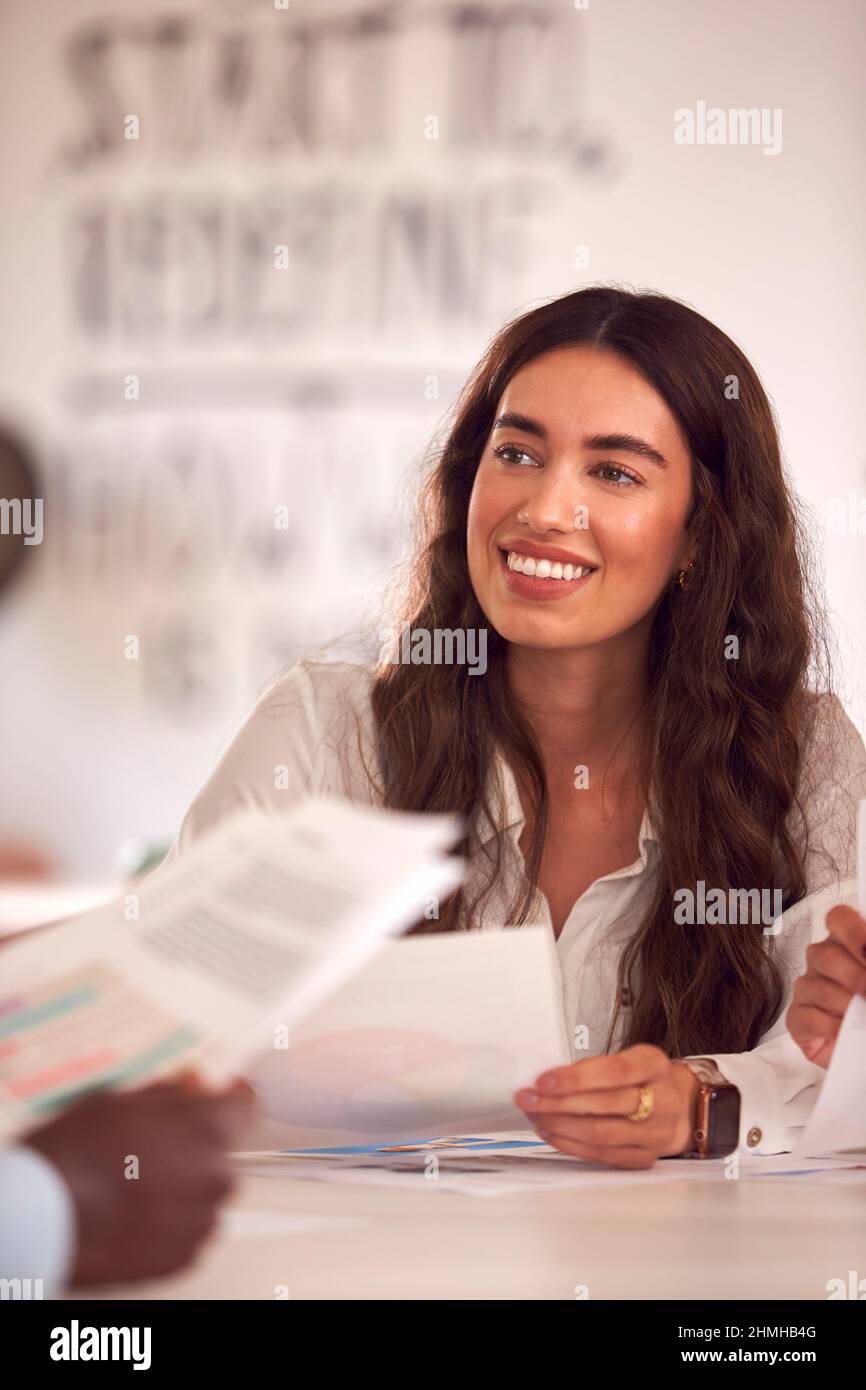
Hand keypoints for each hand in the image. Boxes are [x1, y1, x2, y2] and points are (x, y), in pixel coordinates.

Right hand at [25, 1074, 254, 1285]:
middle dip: (194, 1147)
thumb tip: (193, 1084)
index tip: (221, 1099)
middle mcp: (216, 1176)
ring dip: (182, 1187)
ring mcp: (202, 1221)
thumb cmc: (75, 1155)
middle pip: (221, 1153)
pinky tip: (134, 1212)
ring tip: (133, 1185)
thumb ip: (170, 1092)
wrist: (43, 1216)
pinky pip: (188, 1229)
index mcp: (208, 1129)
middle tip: (149, 1148)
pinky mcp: (184, 1257)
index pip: (244, 1106)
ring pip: (204, 1194)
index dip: (228, 1100)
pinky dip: (170, 1221)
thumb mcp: (120, 1100)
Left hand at [514, 1044, 699, 1168]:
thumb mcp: (628, 1058)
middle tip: (527, 1098)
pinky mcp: (644, 1158)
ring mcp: (655, 1134)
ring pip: (601, 1134)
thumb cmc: (642, 1078)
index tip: (543, 1080)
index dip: (577, 1077)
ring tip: (535, 1115)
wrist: (678, 1106)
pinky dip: (570, 1144)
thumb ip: (595, 1067)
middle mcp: (662, 1101)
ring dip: (559, 1125)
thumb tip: (548, 1080)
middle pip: (605, 1105)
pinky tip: (551, 1132)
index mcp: (655, 1066)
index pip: (615, 1072)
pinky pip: (601, 1155)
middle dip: (558, 1102)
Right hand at [786, 904, 865, 1068]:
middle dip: (856, 976)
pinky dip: (830, 1026)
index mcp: (845, 945)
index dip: (854, 931)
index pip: (839, 919)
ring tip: (864, 1017)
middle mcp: (821, 962)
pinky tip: (846, 1032)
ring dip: (846, 1004)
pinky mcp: (797, 1019)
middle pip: (826, 954)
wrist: (862, 1050)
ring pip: (817, 986)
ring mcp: (806, 990)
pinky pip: (806, 1016)